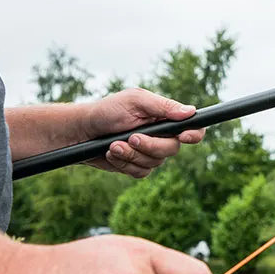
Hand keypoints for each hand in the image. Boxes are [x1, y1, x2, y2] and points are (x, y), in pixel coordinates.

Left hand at [83, 88, 205, 177]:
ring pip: (155, 163)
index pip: (193, 127)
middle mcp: (162, 135)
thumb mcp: (135, 101)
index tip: (184, 136)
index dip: (194, 134)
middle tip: (131, 137)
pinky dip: (124, 163)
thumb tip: (190, 111)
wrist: (80, 132)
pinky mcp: (137, 165)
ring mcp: (150, 152)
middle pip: (173, 149)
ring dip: (132, 154)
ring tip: (114, 144)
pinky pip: (141, 172)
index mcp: (165, 118)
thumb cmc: (106, 111)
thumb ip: (163, 106)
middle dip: (151, 145)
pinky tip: (112, 153)